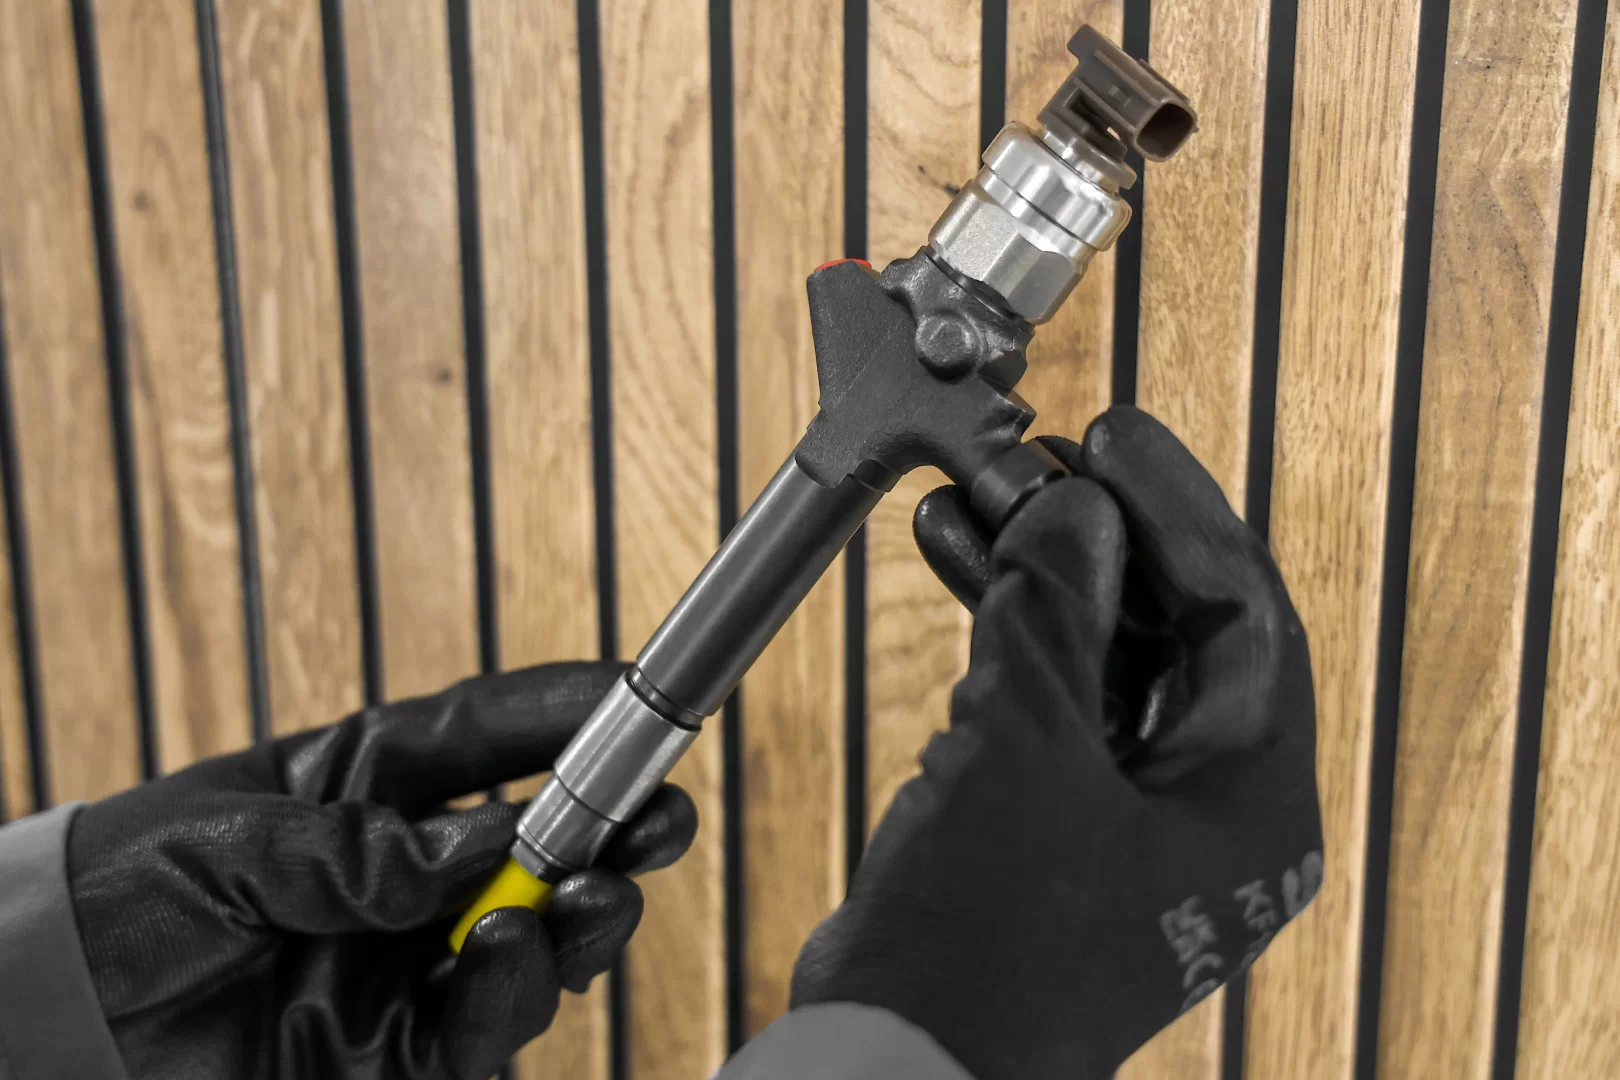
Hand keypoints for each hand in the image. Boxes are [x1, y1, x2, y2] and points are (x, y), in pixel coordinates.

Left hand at [67, 662, 697, 1079]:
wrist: (46, 1022)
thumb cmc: (118, 894)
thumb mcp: (223, 838)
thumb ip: (352, 846)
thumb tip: (479, 849)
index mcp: (366, 786)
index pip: (492, 736)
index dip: (574, 714)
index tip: (642, 697)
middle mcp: (408, 875)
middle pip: (546, 844)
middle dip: (616, 829)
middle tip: (655, 823)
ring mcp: (409, 967)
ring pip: (540, 941)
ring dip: (579, 915)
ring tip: (577, 897)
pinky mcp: (398, 1055)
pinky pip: (484, 1030)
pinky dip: (510, 994)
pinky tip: (501, 956)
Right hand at [790, 406, 1323, 1079]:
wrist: (896, 1057)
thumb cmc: (989, 935)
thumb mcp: (1027, 740)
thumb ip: (1055, 606)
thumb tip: (1073, 508)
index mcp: (1251, 803)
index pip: (1245, 615)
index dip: (1181, 511)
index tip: (1116, 438)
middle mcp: (1205, 815)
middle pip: (1175, 635)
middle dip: (1103, 541)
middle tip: (1045, 462)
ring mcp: (1128, 827)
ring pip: (1103, 666)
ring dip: (1042, 580)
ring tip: (979, 498)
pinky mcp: (1054, 833)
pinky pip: (1050, 709)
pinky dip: (1006, 639)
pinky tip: (956, 567)